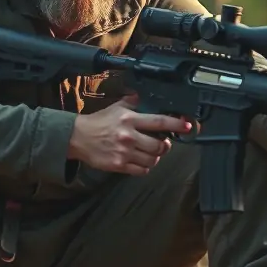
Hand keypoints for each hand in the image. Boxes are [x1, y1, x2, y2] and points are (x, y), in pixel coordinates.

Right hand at [68, 94, 191, 175]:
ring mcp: (124, 152)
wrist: (77, 137)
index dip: (177, 124)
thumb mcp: (116, 107)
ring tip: (150, 152)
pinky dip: (145, 166)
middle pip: (160, 145)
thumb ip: (134, 102)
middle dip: (166, 145)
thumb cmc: (98, 122)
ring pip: (153, 159)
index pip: (160, 122)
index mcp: (130, 119)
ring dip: (155, 156)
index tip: (188, 126)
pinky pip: (142, 170)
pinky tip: (141, 160)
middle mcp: (129, 136)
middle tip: (163, 143)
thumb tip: (147, 95)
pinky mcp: (119, 166)